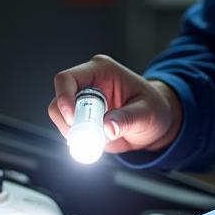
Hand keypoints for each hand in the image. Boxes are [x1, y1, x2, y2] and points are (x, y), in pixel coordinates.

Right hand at [49, 54, 182, 154]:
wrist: (155, 122)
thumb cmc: (155, 109)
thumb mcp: (147, 113)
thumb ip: (127, 119)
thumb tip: (107, 128)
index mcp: (102, 70)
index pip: (68, 79)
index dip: (64, 98)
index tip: (73, 120)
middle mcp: (87, 83)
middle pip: (59, 100)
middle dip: (70, 122)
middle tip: (92, 137)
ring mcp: (82, 101)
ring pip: (59, 117)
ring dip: (72, 133)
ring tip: (99, 141)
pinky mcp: (81, 118)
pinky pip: (68, 129)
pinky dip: (76, 140)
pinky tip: (97, 144)